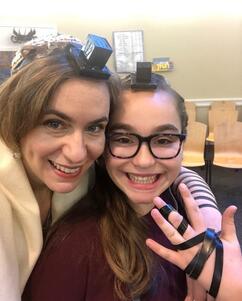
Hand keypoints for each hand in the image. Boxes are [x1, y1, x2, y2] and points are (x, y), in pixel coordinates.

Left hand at [146, 183, 241, 299]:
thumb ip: (228, 222)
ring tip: (153, 213)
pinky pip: (169, 256)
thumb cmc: (231, 261)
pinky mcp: (184, 264)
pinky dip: (158, 249)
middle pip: (178, 221)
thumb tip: (232, 206)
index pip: (195, 211)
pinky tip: (148, 242)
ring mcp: (187, 252)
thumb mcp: (231, 239)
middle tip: (156, 199)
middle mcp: (194, 240)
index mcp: (205, 232)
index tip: (181, 186)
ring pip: (172, 235)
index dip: (188, 197)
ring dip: (162, 223)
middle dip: (167, 209)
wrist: (231, 283)